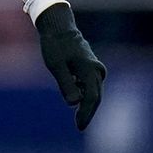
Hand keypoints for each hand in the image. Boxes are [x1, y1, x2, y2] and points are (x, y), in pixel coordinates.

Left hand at [35, 3, 105, 130]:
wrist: (58, 26)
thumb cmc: (55, 45)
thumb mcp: (56, 65)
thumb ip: (65, 84)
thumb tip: (73, 103)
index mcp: (90, 70)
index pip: (91, 98)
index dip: (86, 114)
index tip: (79, 127)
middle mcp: (97, 70)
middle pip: (95, 96)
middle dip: (88, 111)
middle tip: (80, 125)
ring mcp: (96, 67)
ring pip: (93, 90)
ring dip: (87, 102)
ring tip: (79, 115)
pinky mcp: (91, 66)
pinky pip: (90, 84)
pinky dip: (85, 92)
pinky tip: (76, 96)